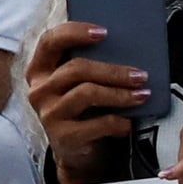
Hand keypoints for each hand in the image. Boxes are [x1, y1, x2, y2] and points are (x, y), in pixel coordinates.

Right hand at [25, 18, 154, 176]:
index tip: (104, 32)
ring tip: (142, 95)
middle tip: (140, 75)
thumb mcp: (78, 84)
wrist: (76, 151)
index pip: (50, 41)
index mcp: (40, 69)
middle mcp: (39, 90)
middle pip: (76, 69)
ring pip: (87, 93)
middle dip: (113, 70)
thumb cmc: (82, 109)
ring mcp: (49, 114)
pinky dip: (118, 122)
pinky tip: (129, 122)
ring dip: (120, 94)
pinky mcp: (63, 137)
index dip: (75, 32)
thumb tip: (127, 45)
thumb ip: (88, 64)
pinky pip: (97, 124)